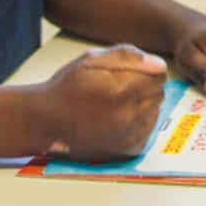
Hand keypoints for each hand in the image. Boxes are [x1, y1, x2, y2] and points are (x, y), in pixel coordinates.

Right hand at [34, 43, 168, 157]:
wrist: (45, 122)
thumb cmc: (66, 88)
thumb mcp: (91, 60)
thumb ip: (128, 56)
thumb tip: (158, 64)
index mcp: (119, 89)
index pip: (159, 76)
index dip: (147, 71)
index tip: (132, 73)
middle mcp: (127, 115)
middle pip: (159, 93)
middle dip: (145, 88)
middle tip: (121, 88)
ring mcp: (128, 135)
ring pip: (156, 111)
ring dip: (144, 105)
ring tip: (117, 104)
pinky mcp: (128, 149)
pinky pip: (149, 130)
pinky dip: (139, 123)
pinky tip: (119, 119)